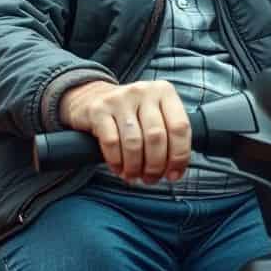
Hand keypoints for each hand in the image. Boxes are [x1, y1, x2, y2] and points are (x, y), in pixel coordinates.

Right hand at [59, 80, 190, 182]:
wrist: (91, 98)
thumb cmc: (130, 114)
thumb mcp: (155, 114)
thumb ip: (169, 135)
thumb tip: (175, 170)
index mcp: (164, 91)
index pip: (180, 127)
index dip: (179, 156)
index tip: (173, 174)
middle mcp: (143, 91)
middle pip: (156, 137)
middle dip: (155, 166)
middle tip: (150, 178)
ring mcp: (120, 99)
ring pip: (134, 142)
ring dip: (135, 167)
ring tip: (133, 175)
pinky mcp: (99, 109)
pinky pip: (111, 143)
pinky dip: (116, 161)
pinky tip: (118, 168)